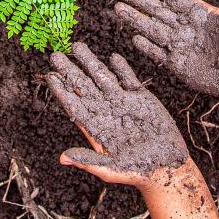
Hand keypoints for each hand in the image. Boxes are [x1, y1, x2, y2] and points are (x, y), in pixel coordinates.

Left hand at [47, 43, 190, 186]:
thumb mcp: (111, 169)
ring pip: (104, 78)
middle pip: (85, 87)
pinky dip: (122, 68)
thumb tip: (62, 158)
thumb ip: (87, 161)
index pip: (74, 105)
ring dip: (91, 63)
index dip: (62, 91)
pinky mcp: (142, 99)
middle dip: (70, 71)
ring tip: (78, 46)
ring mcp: (123, 103)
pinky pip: (129, 79)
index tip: (50, 76)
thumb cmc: (137, 172)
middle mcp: (107, 111)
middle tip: (56, 55)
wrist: (168, 167)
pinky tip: (112, 57)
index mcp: (96, 127)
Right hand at [113, 0, 218, 101]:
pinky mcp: (178, 65)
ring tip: (118, 9)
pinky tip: (134, 37)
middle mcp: (187, 28)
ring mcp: (181, 46)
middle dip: (140, 1)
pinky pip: (158, 53)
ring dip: (136, 19)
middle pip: (158, 11)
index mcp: (200, 14)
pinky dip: (146, 46)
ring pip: (154, 29)